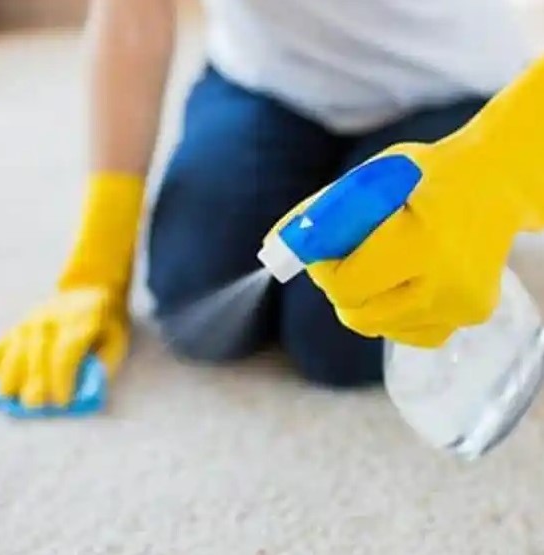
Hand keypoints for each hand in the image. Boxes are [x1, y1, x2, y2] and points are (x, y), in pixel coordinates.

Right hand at [0, 286, 128, 408]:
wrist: (89, 286)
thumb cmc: (106, 321)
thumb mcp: (117, 339)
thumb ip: (103, 365)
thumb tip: (84, 391)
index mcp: (80, 323)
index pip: (64, 354)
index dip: (61, 379)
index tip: (63, 401)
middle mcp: (51, 320)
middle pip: (37, 355)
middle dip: (35, 383)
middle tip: (35, 406)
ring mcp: (31, 321)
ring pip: (15, 350)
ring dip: (10, 376)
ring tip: (7, 398)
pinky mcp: (18, 324)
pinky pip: (0, 342)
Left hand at [273, 142, 523, 347]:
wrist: (496, 182)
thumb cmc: (422, 176)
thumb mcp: (368, 179)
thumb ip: (318, 214)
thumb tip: (272, 248)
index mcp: (422, 240)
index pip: (346, 285)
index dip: (322, 270)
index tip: (321, 251)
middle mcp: (449, 280)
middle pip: (357, 314)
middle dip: (339, 286)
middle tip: (348, 256)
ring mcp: (463, 304)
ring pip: (377, 326)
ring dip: (364, 299)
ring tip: (384, 259)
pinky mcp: (472, 316)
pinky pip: (407, 332)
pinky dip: (393, 311)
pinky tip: (407, 278)